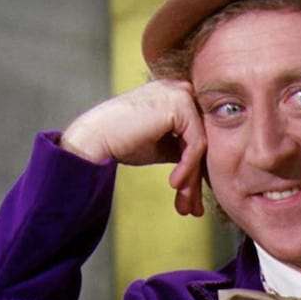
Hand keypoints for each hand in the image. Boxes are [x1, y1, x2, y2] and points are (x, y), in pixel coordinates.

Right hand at [61, 80, 206, 215]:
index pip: (198, 136)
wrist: (94, 138)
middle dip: (196, 180)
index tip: (190, 200)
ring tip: (183, 204)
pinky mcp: (181, 103)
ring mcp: (182, 93)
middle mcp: (182, 89)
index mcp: (178, 95)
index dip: (196, 170)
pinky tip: (175, 184)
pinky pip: (195, 143)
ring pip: (201, 145)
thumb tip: (206, 168)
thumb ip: (184, 148)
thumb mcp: (162, 146)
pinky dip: (187, 167)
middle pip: (203, 141)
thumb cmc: (123, 142)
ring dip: (192, 179)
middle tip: (192, 209)